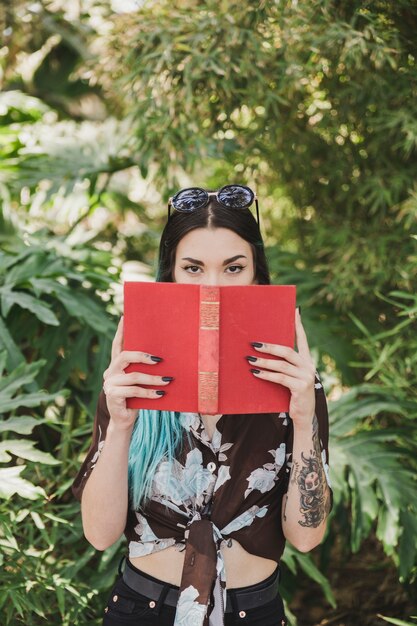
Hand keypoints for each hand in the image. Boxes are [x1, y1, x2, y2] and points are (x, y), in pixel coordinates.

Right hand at [102, 316, 173, 429]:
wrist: (124, 421)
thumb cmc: (135, 398)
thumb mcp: (139, 382)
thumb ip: (143, 370)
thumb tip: (162, 359)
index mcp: (116, 365)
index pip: (117, 345)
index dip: (120, 331)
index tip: (124, 317)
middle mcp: (110, 372)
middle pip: (124, 356)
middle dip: (142, 356)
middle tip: (159, 360)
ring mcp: (109, 383)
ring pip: (133, 376)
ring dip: (153, 379)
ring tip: (168, 380)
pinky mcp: (112, 395)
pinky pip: (134, 391)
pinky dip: (149, 392)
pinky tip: (161, 394)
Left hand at [247, 308, 315, 427]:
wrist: (303, 416)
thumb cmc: (292, 394)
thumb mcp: (291, 377)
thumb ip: (284, 366)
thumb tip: (263, 352)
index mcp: (306, 361)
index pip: (302, 339)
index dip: (298, 325)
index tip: (295, 310)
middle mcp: (308, 366)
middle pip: (287, 351)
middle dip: (269, 346)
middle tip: (253, 344)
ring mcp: (306, 377)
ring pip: (282, 365)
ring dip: (264, 362)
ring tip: (249, 359)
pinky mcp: (301, 387)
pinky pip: (280, 378)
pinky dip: (266, 375)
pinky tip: (255, 373)